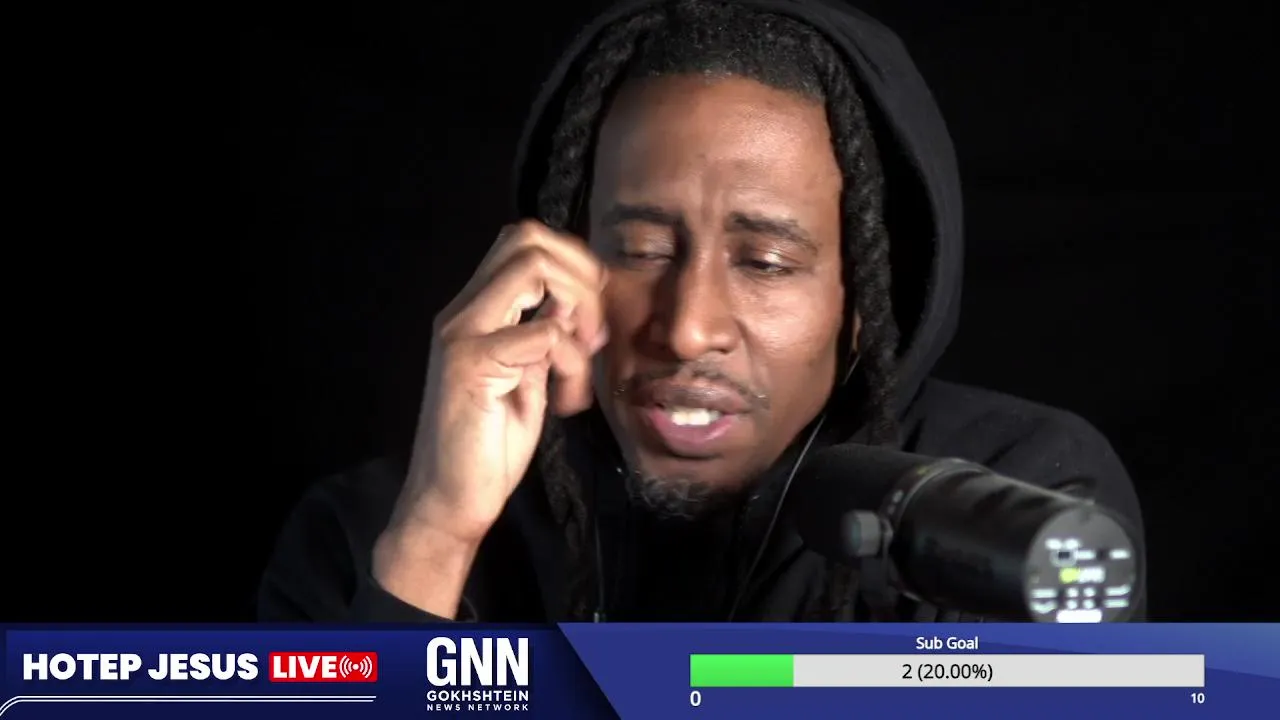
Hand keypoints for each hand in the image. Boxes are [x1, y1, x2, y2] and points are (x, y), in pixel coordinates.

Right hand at [390, 220, 607, 546]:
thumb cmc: (489, 446)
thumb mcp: (527, 379)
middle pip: (526, 236)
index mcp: (474, 312)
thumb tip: (572, 306)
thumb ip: (543, 338)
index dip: (571, 263)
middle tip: (595, 330)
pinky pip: (544, 332)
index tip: (592, 316)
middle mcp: (462, 312)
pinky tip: (569, 400)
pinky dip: (573, 362)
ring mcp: (462, 334)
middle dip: (580, 274)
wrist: (451, 502)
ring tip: (584, 358)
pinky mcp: (471, 364)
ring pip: (533, 267)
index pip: (522, 242)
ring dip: (578, 307)